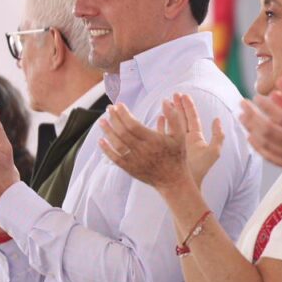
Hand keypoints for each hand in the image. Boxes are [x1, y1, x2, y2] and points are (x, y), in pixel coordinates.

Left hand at [100, 94, 224, 189]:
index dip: (124, 114)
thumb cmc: (176, 156)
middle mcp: (143, 150)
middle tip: (109, 109)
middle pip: (123, 132)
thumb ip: (173, 117)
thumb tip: (166, 100)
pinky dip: (107, 150)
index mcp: (154, 141)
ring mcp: (135, 161)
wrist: (172, 180)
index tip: (119, 105)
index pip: (133, 125)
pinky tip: (101, 141)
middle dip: (114, 119)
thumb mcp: (180, 135)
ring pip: (117, 144)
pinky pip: (115, 158)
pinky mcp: (130, 169)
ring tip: (102, 121)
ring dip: (108, 132)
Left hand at [239, 77, 281, 185]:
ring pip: (265, 143)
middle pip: (266, 129)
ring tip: (241, 118)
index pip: (280, 117)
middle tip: (242, 103)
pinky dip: (258, 147)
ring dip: (251, 129)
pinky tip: (250, 138)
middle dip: (252, 115)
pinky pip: (269, 157)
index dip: (267, 106)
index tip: (257, 96)